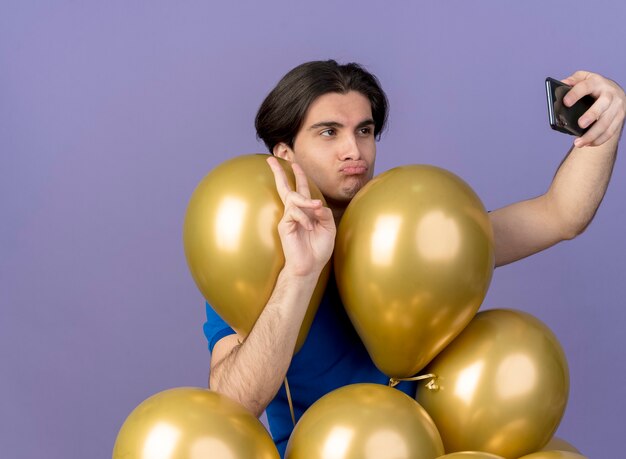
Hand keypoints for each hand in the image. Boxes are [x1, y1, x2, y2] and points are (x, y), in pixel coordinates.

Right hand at [266, 156, 335, 276]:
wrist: (309, 266)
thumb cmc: (318, 248)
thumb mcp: (328, 228)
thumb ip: (323, 213)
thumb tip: (316, 203)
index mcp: (305, 211)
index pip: (300, 189)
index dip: (298, 176)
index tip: (294, 163)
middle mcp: (294, 212)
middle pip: (285, 188)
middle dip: (279, 173)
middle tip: (271, 159)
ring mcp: (288, 218)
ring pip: (293, 199)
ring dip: (306, 200)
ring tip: (315, 207)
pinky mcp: (285, 226)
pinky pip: (294, 213)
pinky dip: (304, 218)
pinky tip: (310, 228)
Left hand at [562, 71, 625, 147]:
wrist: (613, 92)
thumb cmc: (593, 86)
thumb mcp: (583, 78)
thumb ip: (573, 80)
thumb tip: (562, 84)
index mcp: (597, 82)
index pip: (586, 86)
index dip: (576, 94)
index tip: (566, 102)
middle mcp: (610, 93)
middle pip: (602, 105)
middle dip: (592, 115)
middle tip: (580, 124)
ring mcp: (617, 106)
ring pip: (606, 122)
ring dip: (592, 134)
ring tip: (578, 143)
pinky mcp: (620, 117)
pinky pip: (611, 131)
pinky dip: (599, 140)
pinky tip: (588, 144)